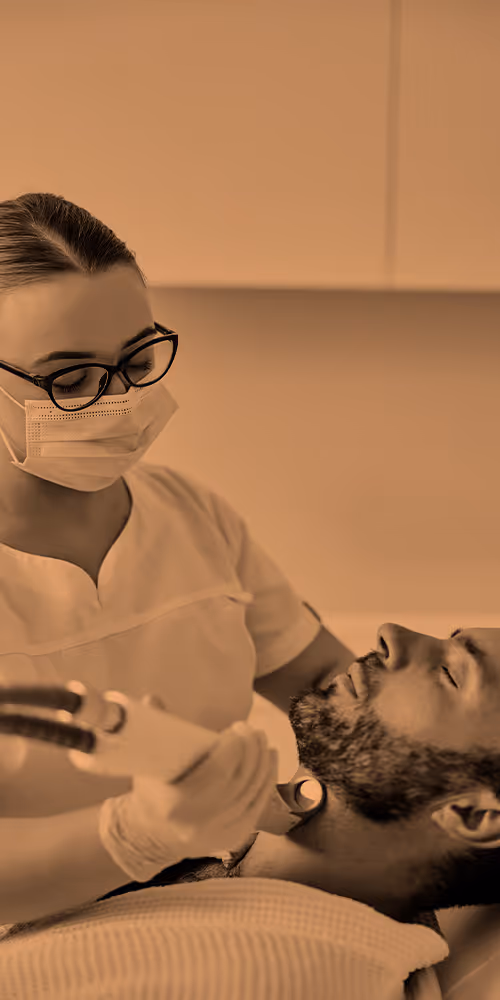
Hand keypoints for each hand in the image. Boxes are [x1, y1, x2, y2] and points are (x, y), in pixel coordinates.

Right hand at [131, 718, 277, 857]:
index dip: (234, 747)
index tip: (235, 727)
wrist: (152, 837)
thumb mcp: (145, 763)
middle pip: (239, 780)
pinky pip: (259, 804)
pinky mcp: (235, 837)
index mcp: (176, 805)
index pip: (218, 772)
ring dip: (262, 761)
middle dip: (251, 749)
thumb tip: (152, 697)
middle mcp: (200, 824)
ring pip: (252, 792)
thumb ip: (152, 729)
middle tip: (250, 729)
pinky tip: (270, 757)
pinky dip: (268, 779)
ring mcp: (220, 834)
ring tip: (261, 738)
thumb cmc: (149, 793)